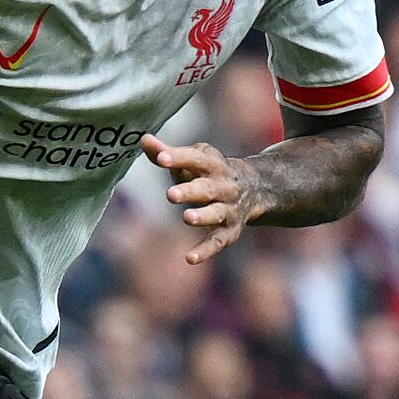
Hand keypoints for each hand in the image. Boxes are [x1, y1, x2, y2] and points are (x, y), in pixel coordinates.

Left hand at [143, 133, 261, 263]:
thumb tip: (143, 139)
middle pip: (206, 189)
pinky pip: (218, 242)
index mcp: (213, 165)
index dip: (178, 158)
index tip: (161, 158)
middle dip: (190, 191)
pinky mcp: (230, 231)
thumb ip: (167, 153)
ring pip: (216, 213)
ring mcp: (228, 209)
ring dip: (203, 216)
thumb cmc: (209, 173)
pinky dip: (206, 251)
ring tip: (187, 218)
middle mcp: (224, 186)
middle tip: (171, 194)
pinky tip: (190, 258)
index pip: (195, 159)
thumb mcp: (193, 160)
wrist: (254, 188)